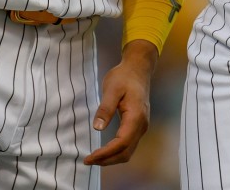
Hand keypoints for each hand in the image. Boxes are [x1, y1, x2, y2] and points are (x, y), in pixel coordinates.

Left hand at [84, 40, 156, 165]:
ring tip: (94, 158)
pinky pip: (128, 145)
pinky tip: (105, 151)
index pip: (121, 143)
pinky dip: (116, 152)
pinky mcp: (138, 126)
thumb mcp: (111, 89)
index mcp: (136, 117)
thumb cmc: (124, 77)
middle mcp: (141, 125)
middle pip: (126, 152)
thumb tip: (98, 128)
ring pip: (128, 151)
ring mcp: (141, 127)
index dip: (105, 154)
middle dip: (107, 160)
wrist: (138, 69)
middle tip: (88, 161)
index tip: (89, 157)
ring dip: (111, 158)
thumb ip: (105, 109)